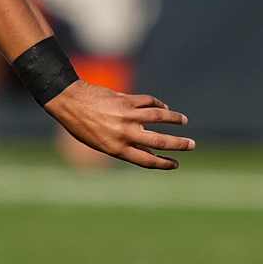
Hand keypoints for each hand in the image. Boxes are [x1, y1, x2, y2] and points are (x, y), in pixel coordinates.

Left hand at [44, 82, 194, 170]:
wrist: (70, 102)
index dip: (164, 163)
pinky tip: (164, 107)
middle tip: (192, 145)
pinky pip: (148, 102)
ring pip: (159, 116)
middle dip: (178, 144)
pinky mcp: (127, 99)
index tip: (176, 164)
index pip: (146, 160)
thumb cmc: (82, 126)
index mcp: (116, 148)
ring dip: (174, 119)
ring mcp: (127, 115)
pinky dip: (158, 104)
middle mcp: (124, 133)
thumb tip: (149, 150)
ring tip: (184, 121)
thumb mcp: (102, 144)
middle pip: (158, 140)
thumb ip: (125, 147)